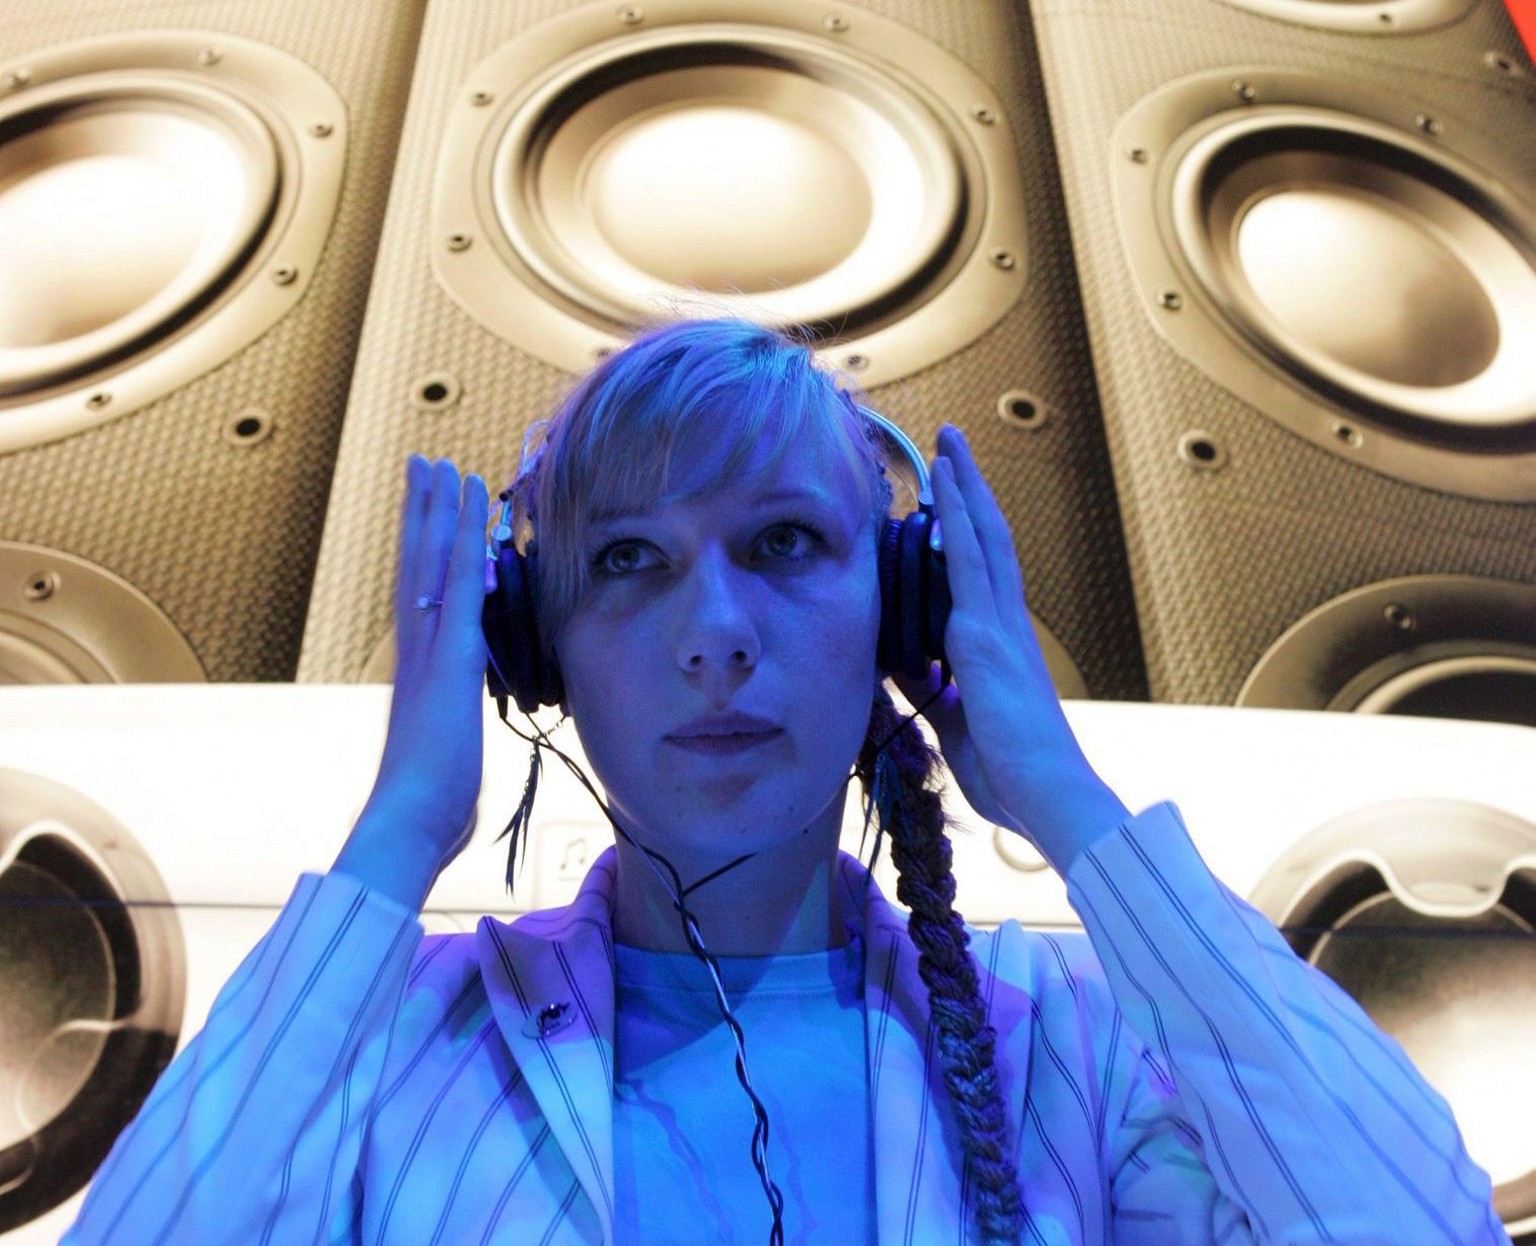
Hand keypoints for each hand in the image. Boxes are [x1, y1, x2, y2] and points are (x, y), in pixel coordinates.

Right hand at [334, 456, 490, 908]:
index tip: (426, 517)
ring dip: (438, 509)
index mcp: (416, 675)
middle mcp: (415, 651)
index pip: (418, 600)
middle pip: (415, 566)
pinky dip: (464, 535)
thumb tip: (443, 759)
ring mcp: (429, 648)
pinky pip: (458, 579)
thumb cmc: (425, 809)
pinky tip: (471, 500)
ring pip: (431, 561)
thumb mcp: (441, 765)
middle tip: (423, 464)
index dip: (422, 555)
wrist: (407, 823)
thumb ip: (443, 746)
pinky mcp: (451, 653)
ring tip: (440, 463)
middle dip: (421, 514)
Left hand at [891, 425, 1126, 870]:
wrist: (1048, 797)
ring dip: (966, 490)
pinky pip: (970, 567)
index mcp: (1000, 648)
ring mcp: (999, 627)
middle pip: (989, 542)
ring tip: (950, 444)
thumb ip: (930, 690)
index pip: (980, 576)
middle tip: (952, 444)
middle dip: (969, 492)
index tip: (948, 496)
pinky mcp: (986, 638)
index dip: (966, 533)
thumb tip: (902, 664)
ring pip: (984, 540)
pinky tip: (945, 489)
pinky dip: (959, 523)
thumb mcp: (955, 724)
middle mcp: (1004, 626)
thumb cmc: (1011, 773)